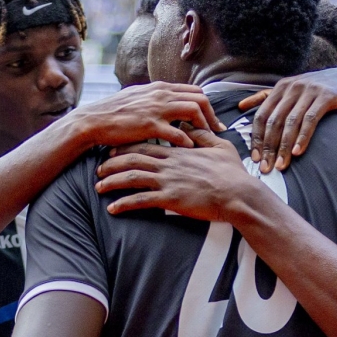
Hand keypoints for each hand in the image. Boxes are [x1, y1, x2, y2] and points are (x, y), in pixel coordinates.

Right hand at [70, 82, 224, 149]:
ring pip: (194, 111)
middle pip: (200, 98)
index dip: (208, 106)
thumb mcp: (139, 97)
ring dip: (204, 126)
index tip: (213, 121)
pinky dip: (187, 141)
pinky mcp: (150, 125)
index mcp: (161, 88)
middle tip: (218, 131)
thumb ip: (157, 98)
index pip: (195, 91)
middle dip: (212, 116)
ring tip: (207, 140)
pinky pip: (178, 133)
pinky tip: (190, 149)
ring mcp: (156, 108)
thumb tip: (172, 102)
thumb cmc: (116, 113)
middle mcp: (162, 94)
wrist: (95, 120)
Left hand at [94, 128, 263, 222]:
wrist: (239, 193)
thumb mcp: (220, 147)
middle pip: (133, 159)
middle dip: (112, 164)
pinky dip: (124, 204)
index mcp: (178, 152)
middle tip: (98, 169)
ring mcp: (168, 181)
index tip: (113, 151)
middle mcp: (169, 164)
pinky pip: (141, 201)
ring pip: (132, 177)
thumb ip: (203, 136)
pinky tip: (112, 209)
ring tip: (98, 187)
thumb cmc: (232, 173)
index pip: (146, 146)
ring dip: (112, 182)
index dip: (126, 148)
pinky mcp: (170, 199)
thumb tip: (193, 127)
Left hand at [238, 65, 336, 172]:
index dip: (257, 138)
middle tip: (265, 168)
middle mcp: (292, 88)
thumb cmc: (319, 88)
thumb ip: (266, 97)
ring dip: (283, 147)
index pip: (262, 115)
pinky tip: (297, 152)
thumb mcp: (291, 89)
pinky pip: (310, 120)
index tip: (255, 158)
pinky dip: (302, 137)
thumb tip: (241, 106)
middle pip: (274, 121)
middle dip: (268, 147)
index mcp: (280, 88)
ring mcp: (308, 91)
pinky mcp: (325, 97)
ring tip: (280, 165)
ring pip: (290, 123)